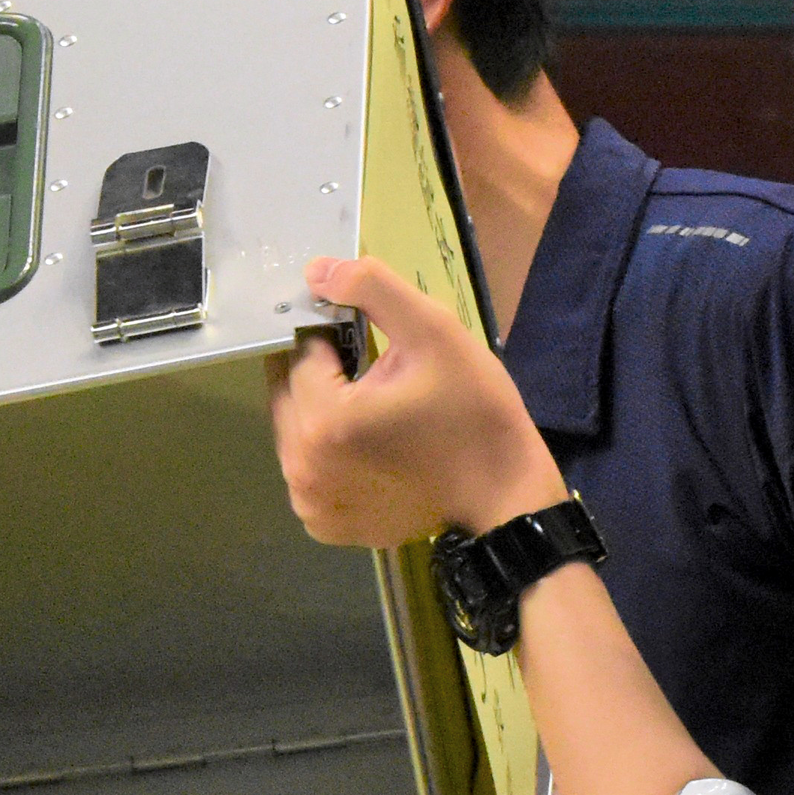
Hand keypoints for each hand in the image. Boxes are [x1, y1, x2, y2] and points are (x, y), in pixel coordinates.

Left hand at [269, 256, 569, 547]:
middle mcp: (302, 467)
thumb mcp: (435, 333)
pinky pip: (307, 472)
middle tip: (374, 376)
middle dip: (321, 375)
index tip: (366, 338)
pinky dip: (325, 455)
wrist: (505, 494)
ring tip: (372, 408)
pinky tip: (365, 447)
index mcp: (323, 420)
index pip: (300, 355)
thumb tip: (315, 270)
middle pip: (289, 395)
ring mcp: (310, 503)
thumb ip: (372, 290)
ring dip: (319, 411)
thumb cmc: (474, 412)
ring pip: (294, 432)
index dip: (332, 338)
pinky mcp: (324, 524)